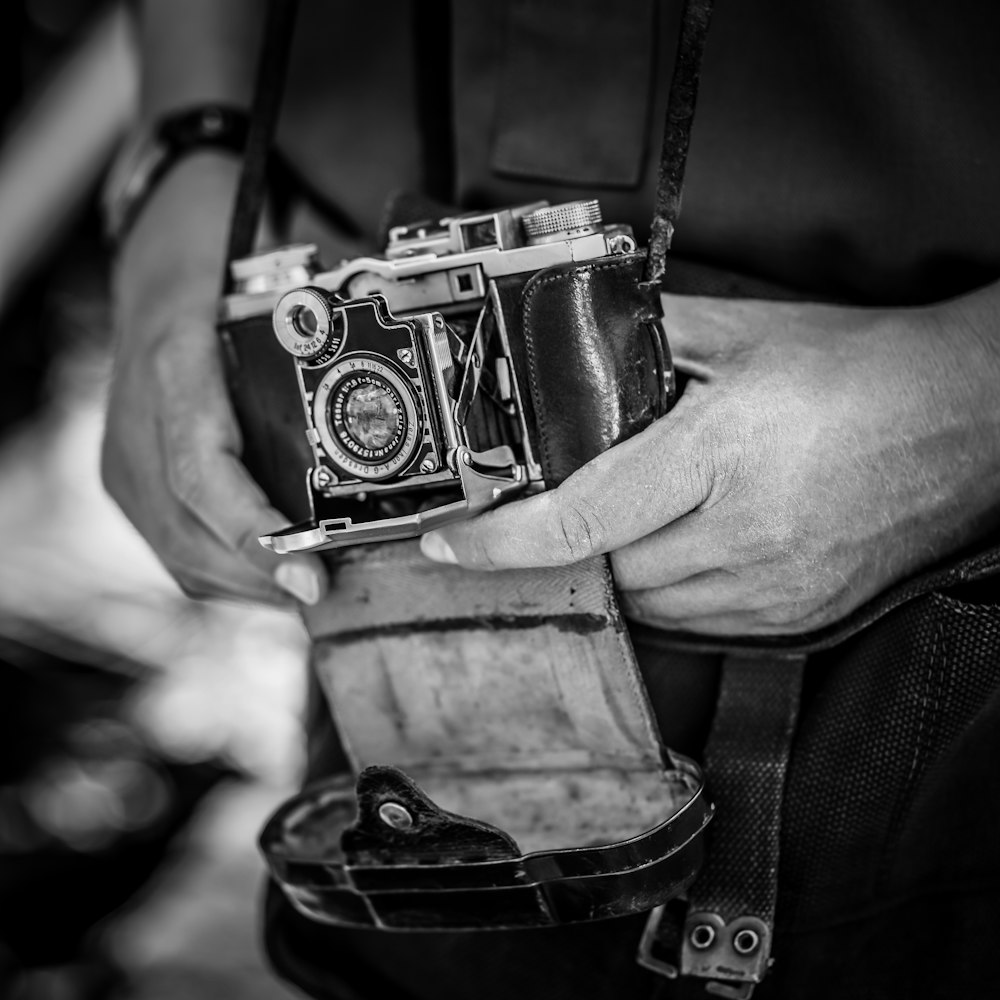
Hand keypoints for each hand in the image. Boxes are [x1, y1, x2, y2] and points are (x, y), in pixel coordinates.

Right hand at [102, 153, 326, 605]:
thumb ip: (318, 347)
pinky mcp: (127, 480)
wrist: (156, 267)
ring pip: (181, 551)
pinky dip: (226, 569)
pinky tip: (270, 571)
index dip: (255, 535)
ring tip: (310, 587)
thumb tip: (388, 417)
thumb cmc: (219, 273)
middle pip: (191, 534)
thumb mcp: (271, 292)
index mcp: (175, 370)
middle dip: (265, 575)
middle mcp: (137, 424)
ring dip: (250, 582)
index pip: (203, 475)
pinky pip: (173, 545)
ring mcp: (125, 458)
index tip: (310, 577)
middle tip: (330, 589)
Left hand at [420, 288, 999, 634]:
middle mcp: (741, 538)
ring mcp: (769, 590)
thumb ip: (645, 342)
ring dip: (610, 575)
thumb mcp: (744, 337)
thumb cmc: (860, 373)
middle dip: (557, 553)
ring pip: (644, 610)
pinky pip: (691, 624)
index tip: (450, 541)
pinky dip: (661, 595)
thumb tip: (571, 346)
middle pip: (603, 574)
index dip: (500, 541)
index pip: (579, 519)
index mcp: (718, 454)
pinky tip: (669, 551)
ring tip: (613, 527)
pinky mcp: (791, 619)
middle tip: (535, 519)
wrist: (967, 422)